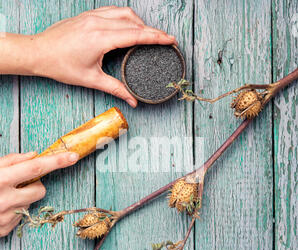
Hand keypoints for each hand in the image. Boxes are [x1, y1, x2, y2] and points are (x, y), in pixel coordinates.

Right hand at [0, 151, 78, 236]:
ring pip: (31, 204)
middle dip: (36, 185)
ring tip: (3, 197)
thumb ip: (9, 161)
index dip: (56, 161)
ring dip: (23, 199)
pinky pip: (20, 217)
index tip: (73, 157)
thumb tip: (34, 155)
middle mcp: (4, 200)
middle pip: (40, 190)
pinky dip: (14, 211)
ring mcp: (5, 218)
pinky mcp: (4, 230)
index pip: (35, 167)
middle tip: (20, 184)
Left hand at [32, 6, 176, 106]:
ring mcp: (92, 16)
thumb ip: (115, 88)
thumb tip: (132, 101)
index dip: (156, 37)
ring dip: (140, 22)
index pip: (136, 34)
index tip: (170, 40)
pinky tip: (128, 26)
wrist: (39, 52)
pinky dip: (126, 17)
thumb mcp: (91, 79)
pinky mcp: (87, 15)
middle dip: (152, 30)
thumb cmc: (61, 65)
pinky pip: (113, 11)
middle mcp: (98, 23)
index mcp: (100, 38)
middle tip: (165, 39)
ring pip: (124, 13)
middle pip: (134, 21)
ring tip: (149, 34)